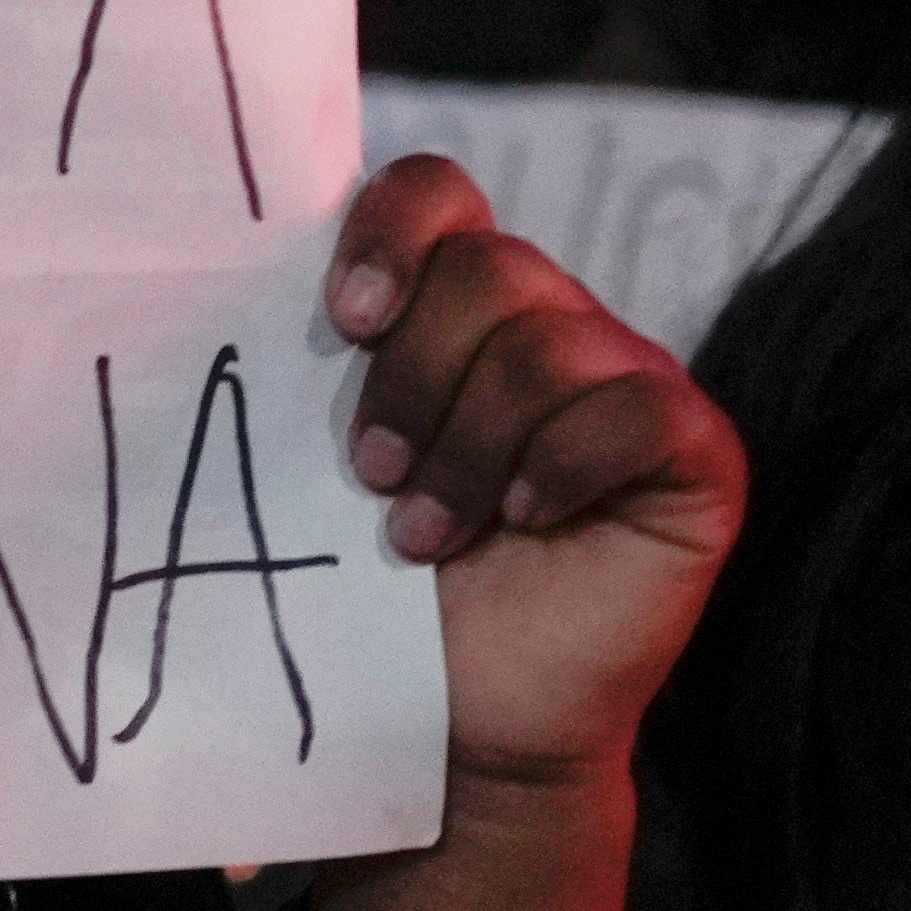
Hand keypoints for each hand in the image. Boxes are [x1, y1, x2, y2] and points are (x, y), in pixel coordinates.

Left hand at [329, 155, 742, 792]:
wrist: (440, 719)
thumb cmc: (365, 588)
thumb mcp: (313, 462)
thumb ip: (296, 366)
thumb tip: (215, 279)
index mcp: (455, 308)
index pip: (437, 190)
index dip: (391, 232)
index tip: (344, 322)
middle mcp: (550, 324)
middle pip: (491, 268)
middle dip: (415, 376)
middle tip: (371, 473)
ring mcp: (631, 382)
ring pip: (551, 346)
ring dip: (469, 447)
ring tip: (424, 532)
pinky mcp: (695, 452)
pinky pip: (640, 410)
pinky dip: (563, 466)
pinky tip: (525, 519)